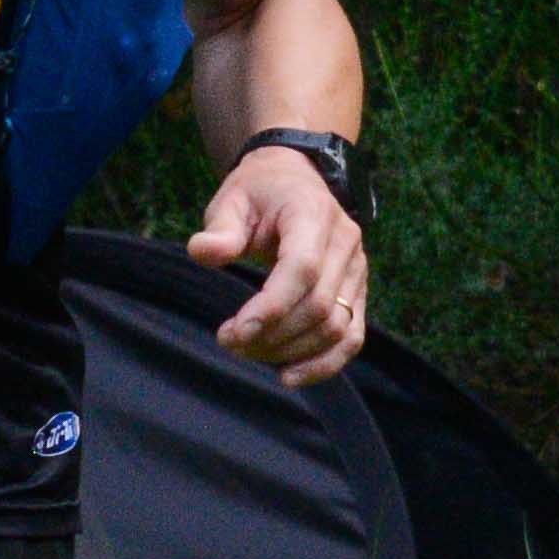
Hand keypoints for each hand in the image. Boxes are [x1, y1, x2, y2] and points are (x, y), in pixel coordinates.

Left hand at [186, 139, 367, 386]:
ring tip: (249, 351)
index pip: (302, 268)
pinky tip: (289, 376)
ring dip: (290, 351)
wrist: (293, 181)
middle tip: (230, 341)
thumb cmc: (258, 193)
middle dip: (272, 334)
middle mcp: (344, 242)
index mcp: (313, 214)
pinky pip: (352, 336)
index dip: (271, 307)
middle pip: (318, 305)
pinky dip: (325, 363)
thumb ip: (220, 229)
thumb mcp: (231, 200)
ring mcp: (356, 269)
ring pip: (335, 327)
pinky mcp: (357, 291)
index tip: (235, 332)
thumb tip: (202, 252)